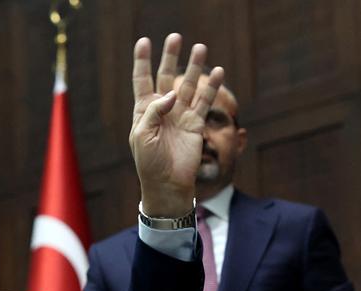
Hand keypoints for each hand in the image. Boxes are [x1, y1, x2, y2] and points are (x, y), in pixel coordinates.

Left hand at [129, 33, 223, 216]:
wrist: (167, 183)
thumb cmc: (149, 162)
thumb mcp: (142, 135)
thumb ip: (153, 111)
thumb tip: (171, 93)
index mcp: (144, 111)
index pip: (142, 80)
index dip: (142, 61)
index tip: (143, 41)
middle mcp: (162, 109)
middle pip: (166, 76)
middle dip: (170, 57)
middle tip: (175, 37)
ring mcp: (180, 114)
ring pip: (188, 85)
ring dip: (194, 67)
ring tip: (200, 47)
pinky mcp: (196, 123)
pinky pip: (205, 101)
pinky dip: (212, 87)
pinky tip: (218, 71)